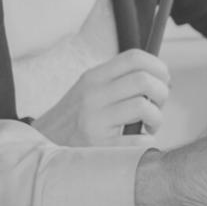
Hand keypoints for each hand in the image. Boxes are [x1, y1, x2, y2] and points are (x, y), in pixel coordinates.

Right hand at [34, 50, 170, 144]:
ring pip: (144, 107)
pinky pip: (138, 140)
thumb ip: (118, 80)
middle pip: (144, 80)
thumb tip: (159, 77)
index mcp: (94, 77)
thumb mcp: (89, 90)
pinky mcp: (98, 146)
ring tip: (150, 126)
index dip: (158, 67)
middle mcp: (93, 95)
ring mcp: (95, 121)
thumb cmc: (76, 119)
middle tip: (158, 106)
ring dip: (157, 118)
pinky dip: (148, 141)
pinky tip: (141, 142)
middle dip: (162, 93)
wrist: (43, 146)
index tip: (163, 80)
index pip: (134, 58)